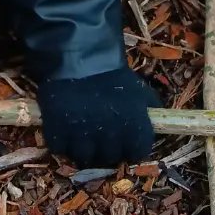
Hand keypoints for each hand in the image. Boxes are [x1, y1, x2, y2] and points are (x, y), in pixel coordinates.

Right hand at [38, 66, 158, 166]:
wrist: (76, 56)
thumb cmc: (111, 74)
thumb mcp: (138, 89)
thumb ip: (150, 110)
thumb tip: (156, 124)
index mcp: (134, 127)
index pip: (138, 153)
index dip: (131, 147)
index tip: (124, 140)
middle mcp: (110, 136)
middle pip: (110, 158)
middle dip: (106, 148)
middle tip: (99, 133)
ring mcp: (82, 136)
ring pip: (84, 158)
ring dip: (83, 147)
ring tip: (79, 131)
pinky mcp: (57, 133)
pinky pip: (60, 149)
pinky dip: (61, 141)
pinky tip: (63, 126)